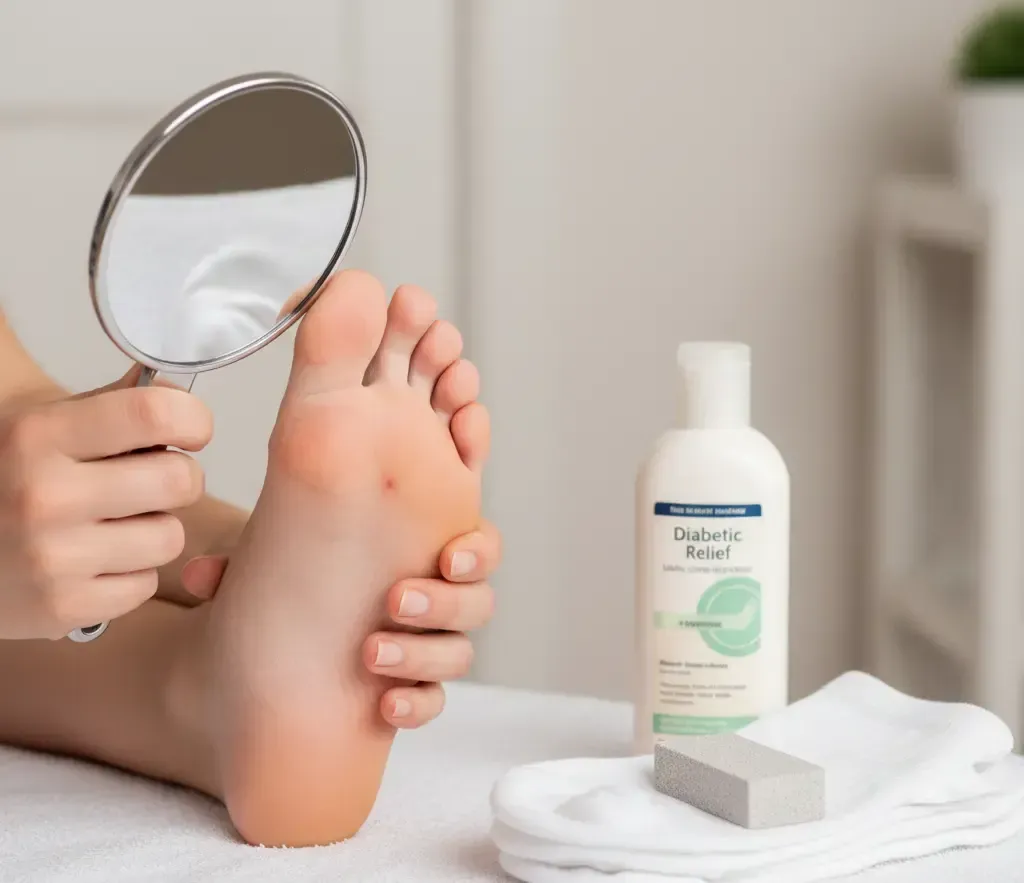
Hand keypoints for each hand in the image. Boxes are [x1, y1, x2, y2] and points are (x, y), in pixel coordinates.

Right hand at [0, 368, 211, 638]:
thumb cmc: (3, 474)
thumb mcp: (39, 421)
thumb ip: (111, 405)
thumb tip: (178, 393)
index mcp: (39, 435)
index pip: (155, 413)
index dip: (191, 419)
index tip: (189, 430)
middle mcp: (44, 495)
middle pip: (180, 481)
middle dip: (176, 478)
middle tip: (148, 482)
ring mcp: (51, 557)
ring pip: (170, 537)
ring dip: (153, 530)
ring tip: (112, 524)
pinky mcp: (59, 608)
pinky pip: (144, 585)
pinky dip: (129, 575)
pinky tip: (93, 560)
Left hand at [181, 517, 501, 727]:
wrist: (282, 631)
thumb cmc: (297, 572)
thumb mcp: (276, 558)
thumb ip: (246, 560)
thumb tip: (199, 574)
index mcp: (422, 551)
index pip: (479, 546)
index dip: (478, 550)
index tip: (447, 555)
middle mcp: (437, 600)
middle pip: (475, 603)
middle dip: (443, 602)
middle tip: (394, 599)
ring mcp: (428, 647)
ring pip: (459, 653)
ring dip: (423, 652)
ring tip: (373, 652)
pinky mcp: (412, 689)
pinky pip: (432, 701)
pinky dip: (416, 704)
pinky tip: (385, 708)